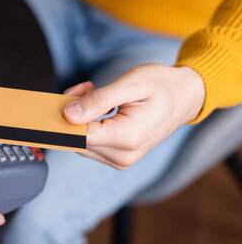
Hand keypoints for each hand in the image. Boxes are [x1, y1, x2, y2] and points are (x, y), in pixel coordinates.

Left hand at [62, 64, 204, 169]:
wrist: (185, 97)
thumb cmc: (162, 86)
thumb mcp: (130, 84)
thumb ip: (97, 100)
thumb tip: (68, 115)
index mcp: (127, 137)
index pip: (79, 136)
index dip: (62, 119)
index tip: (57, 102)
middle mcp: (123, 155)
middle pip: (76, 140)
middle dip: (71, 114)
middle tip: (83, 89)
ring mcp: (120, 160)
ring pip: (79, 142)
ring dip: (78, 118)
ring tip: (93, 94)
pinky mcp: (117, 157)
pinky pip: (89, 143)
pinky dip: (86, 125)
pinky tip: (97, 107)